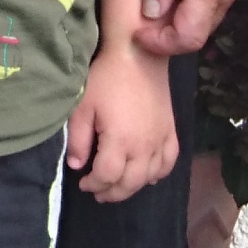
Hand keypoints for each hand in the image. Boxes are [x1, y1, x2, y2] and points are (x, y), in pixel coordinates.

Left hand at [64, 44, 178, 201]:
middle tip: (97, 191)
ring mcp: (160, 140)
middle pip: (130, 183)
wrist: (138, 55)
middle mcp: (144, 147)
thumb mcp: (82, 107)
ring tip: (118, 184)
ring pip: (150, 177)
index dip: (93, 184)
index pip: (107, 177)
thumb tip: (76, 165)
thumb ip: (78, 139)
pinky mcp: (170, 131)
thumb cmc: (106, 78)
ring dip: (132, 187)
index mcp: (120, 142)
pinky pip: (168, 162)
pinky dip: (158, 173)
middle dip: (111, 192)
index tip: (82, 182)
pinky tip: (148, 175)